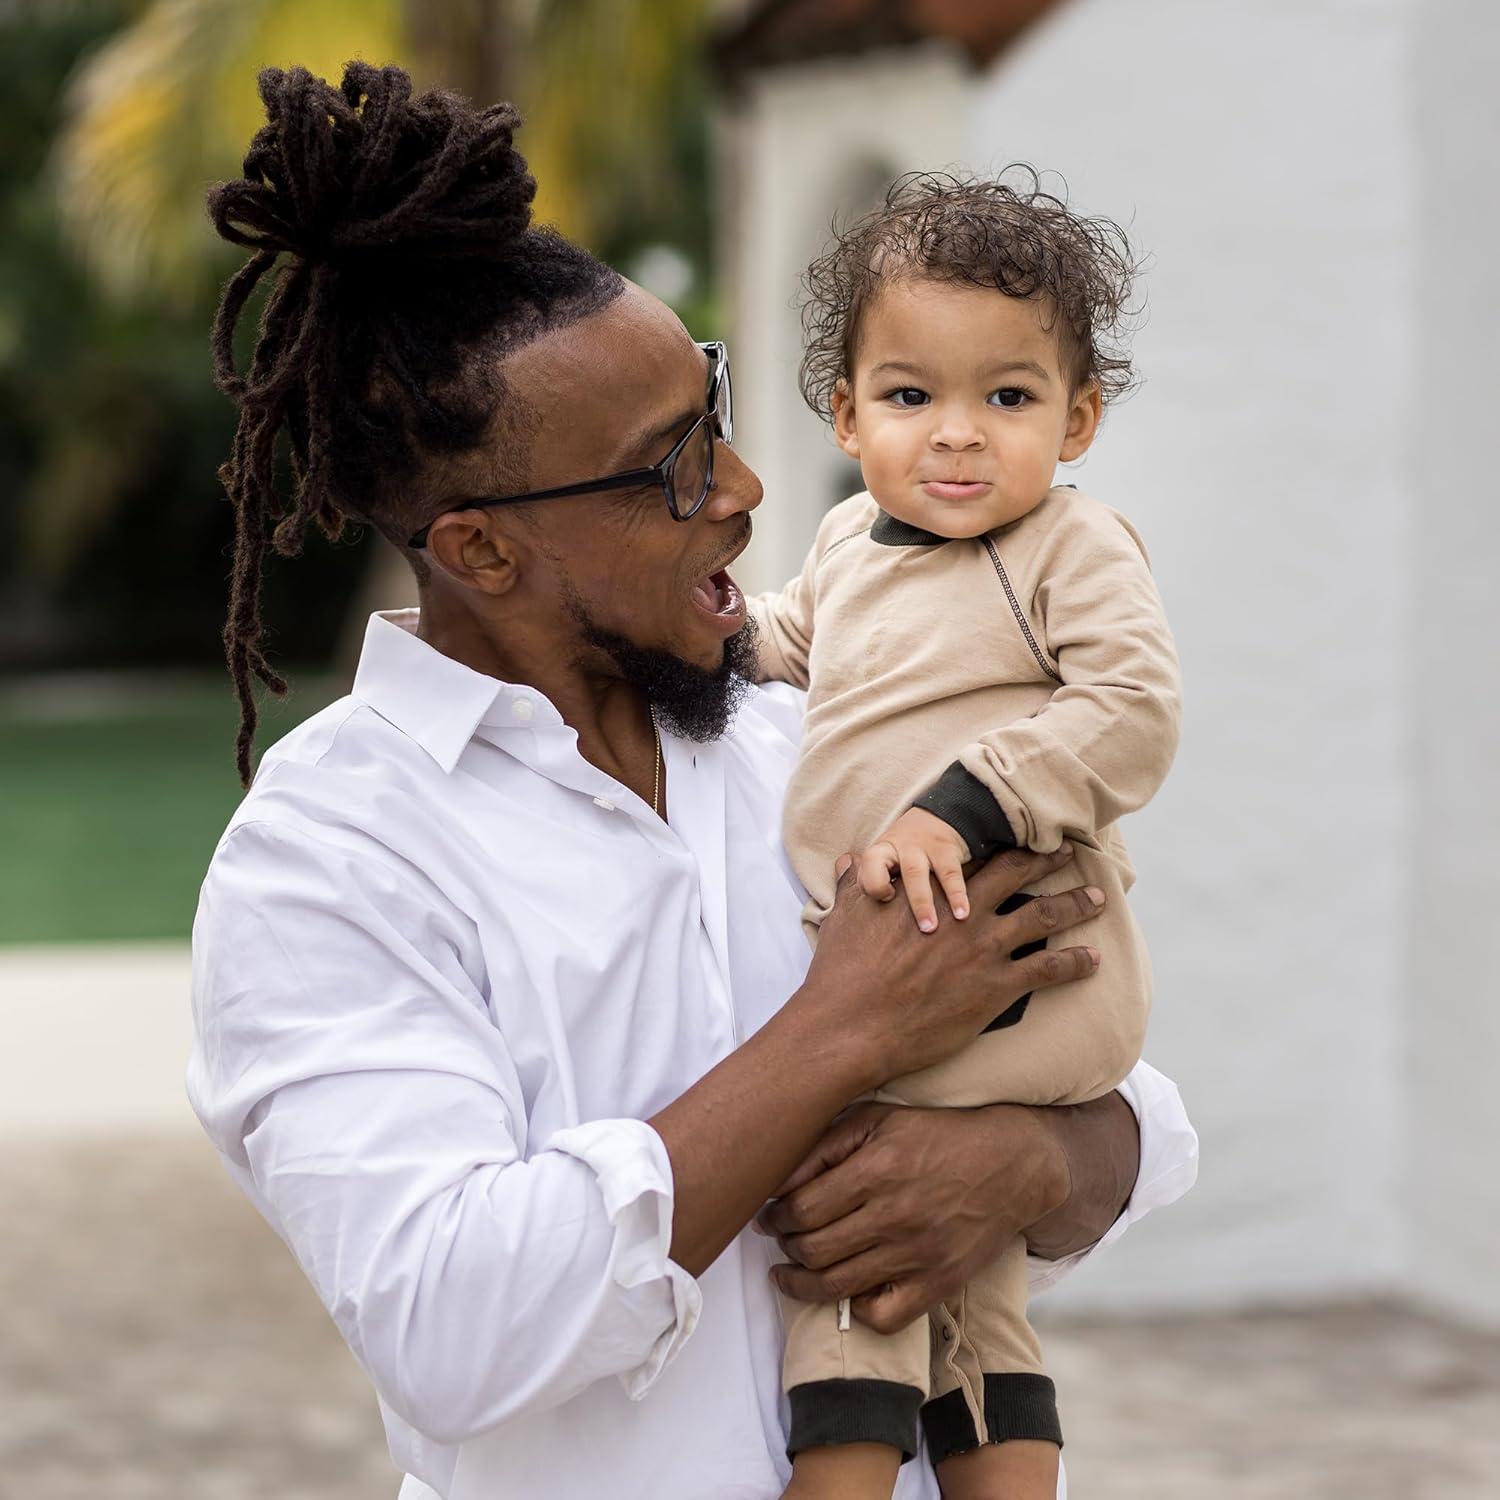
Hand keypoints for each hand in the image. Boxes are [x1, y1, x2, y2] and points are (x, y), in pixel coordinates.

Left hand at [758, 1102, 1068, 1333]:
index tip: (770, 1215)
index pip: (802, 1210)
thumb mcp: (879, 1119)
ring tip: (791, 1271)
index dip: (776, 1216)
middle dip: (785, 1247)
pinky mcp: (939, 1283)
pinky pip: (883, 1317)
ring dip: (802, 1282)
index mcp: (877, 1169)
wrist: (1012, 1164)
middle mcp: (895, 1216)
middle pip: (813, 1250)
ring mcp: (918, 1255)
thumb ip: (825, 1146)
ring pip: (838, 1286)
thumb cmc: (937, 1135)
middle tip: (781, 1239)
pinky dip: (856, 1310)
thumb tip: (777, 1181)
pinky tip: (844, 1291)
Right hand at [798, 844, 1104, 1090]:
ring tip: (1097, 898)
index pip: (974, 857)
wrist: (853, 1024)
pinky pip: (1048, 969)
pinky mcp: (996, 987)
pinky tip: (1094, 960)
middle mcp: (964, 912)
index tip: (1021, 835)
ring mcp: (984, 948)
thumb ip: (853, 883)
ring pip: (1044, 916)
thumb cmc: (842, 972)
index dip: (1000, 843)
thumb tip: (848, 858)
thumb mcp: (842, 917)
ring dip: (1075, 905)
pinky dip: (1075, 963)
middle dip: (1047, 860)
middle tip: (1070, 850)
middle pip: (1017, 874)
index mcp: (930, 892)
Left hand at [853, 807, 970, 932]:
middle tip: (916, 929)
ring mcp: (925, 847)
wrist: (942, 815)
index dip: (874, 884)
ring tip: (933, 928)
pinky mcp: (947, 849)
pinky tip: (963, 914)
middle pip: (902, 873)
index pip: (869, 867)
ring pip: (923, 875)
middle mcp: (902, 847)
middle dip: (909, 902)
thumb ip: (870, 878)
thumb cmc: (906, 849)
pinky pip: (952, 875)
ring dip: (928, 903)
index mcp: (882, 850)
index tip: (888, 899)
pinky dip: (958, 896)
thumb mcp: (886, 856)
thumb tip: (846, 911)